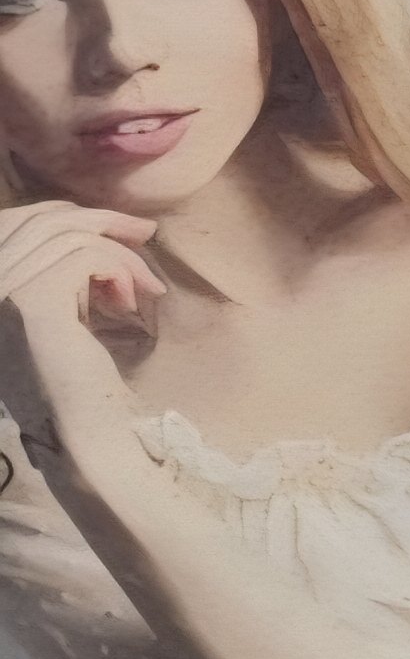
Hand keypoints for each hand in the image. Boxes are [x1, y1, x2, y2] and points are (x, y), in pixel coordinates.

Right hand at [0, 200, 158, 467]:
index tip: (118, 228)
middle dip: (102, 220)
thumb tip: (86, 229)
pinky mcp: (35, 302)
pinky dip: (119, 268)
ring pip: (68, 235)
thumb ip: (55, 278)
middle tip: (146, 235)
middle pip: (40, 221)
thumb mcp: (59, 319)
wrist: (87, 443)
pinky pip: (84, 255)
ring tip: (144, 291)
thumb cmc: (82, 390)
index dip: (68, 215)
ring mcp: (1, 292)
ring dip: (120, 255)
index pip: (15, 224)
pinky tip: (130, 303)